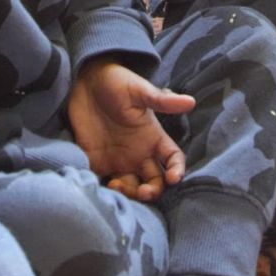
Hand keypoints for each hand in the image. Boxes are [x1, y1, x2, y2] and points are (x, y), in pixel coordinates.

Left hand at [66, 61, 193, 201]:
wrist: (85, 82)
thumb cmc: (117, 82)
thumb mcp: (140, 90)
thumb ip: (162, 100)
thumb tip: (190, 101)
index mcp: (153, 137)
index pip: (173, 158)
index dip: (176, 170)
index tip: (173, 178)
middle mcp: (139, 152)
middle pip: (154, 181)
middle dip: (153, 192)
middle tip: (143, 191)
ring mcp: (119, 159)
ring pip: (132, 187)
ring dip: (130, 194)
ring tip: (117, 185)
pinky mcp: (98, 162)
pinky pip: (106, 184)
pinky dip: (108, 191)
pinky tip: (104, 185)